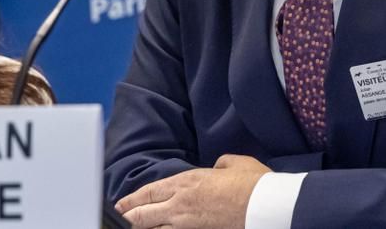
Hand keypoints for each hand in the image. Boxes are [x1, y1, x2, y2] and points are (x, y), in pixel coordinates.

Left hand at [115, 154, 269, 227]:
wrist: (265, 206)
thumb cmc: (252, 183)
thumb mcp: (232, 163)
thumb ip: (218, 165)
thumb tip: (216, 168)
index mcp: (186, 182)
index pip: (149, 192)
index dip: (131, 200)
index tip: (121, 205)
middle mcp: (181, 204)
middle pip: (144, 215)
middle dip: (129, 218)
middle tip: (120, 220)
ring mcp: (188, 225)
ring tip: (134, 227)